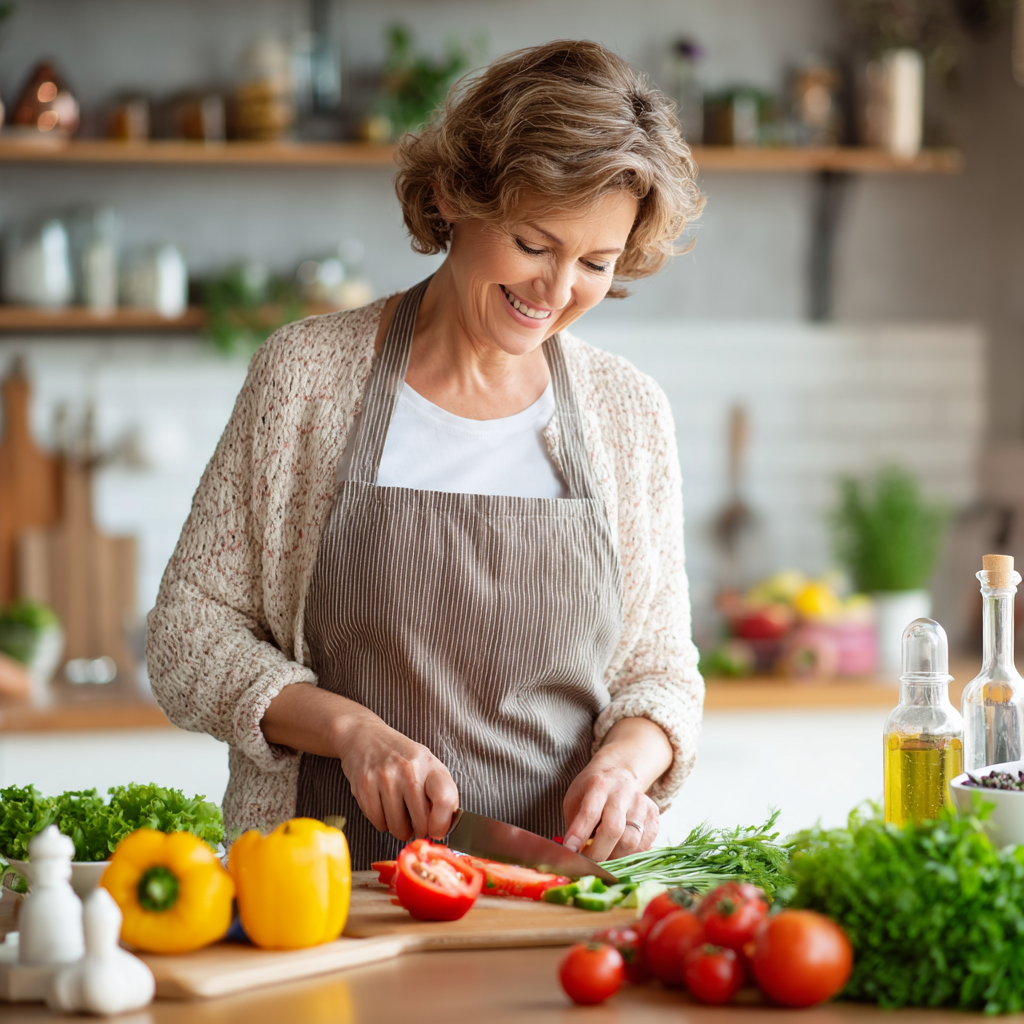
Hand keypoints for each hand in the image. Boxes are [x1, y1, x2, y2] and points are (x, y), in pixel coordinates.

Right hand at [335, 712, 459, 842]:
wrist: (365, 737)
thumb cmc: (401, 755)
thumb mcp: (426, 765)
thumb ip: (439, 792)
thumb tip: (445, 827)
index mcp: (429, 764)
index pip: (445, 799)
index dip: (443, 823)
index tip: (437, 830)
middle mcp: (408, 769)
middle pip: (421, 821)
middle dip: (419, 830)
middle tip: (415, 823)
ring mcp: (385, 777)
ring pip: (398, 827)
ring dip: (399, 828)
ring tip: (398, 813)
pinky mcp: (364, 785)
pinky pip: (378, 823)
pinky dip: (382, 823)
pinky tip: (383, 807)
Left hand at [561, 717, 672, 861]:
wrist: (619, 773)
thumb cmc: (592, 790)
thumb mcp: (575, 798)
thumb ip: (574, 824)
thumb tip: (572, 853)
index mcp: (599, 785)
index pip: (590, 812)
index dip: (580, 834)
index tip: (570, 850)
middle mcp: (622, 792)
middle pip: (614, 829)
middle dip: (598, 853)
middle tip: (587, 863)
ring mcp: (641, 803)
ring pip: (631, 841)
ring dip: (614, 857)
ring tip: (603, 858)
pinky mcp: (654, 815)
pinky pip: (644, 845)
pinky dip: (630, 855)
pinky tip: (619, 851)